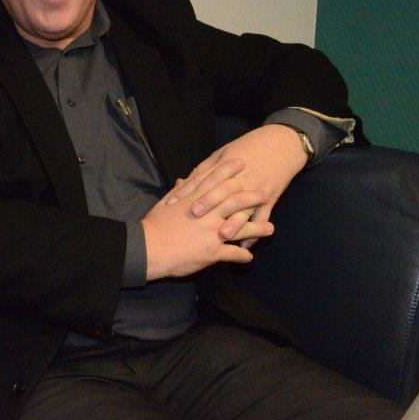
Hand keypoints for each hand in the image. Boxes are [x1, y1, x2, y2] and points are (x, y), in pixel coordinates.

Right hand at [143, 158, 269, 280]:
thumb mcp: (164, 204)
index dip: (229, 171)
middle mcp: (208, 214)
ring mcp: (212, 233)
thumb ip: (178, 191)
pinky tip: (248, 257)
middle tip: (265, 192)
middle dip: (252, 196)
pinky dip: (242, 255)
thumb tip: (183, 179)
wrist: (148, 248)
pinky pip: (233, 254)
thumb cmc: (153, 225)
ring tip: (270, 228)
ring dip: (257, 228)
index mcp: (194, 200)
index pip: (215, 181)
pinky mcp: (213, 252)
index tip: (242, 163)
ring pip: (241, 227)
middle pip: (235, 201)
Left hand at [166, 124, 307, 248]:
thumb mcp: (225, 152)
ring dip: (235, 222)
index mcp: (226, 165)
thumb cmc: (249, 147)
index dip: (188, 190)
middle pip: (222, 191)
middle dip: (209, 203)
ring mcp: (256, 188)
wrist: (283, 143)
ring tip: (223, 234)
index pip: (203, 178)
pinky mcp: (271, 197)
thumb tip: (187, 180)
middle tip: (194, 215)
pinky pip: (263, 216)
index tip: (173, 202)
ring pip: (244, 207)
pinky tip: (245, 245)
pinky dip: (255, 230)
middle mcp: (241, 178)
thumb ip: (206, 167)